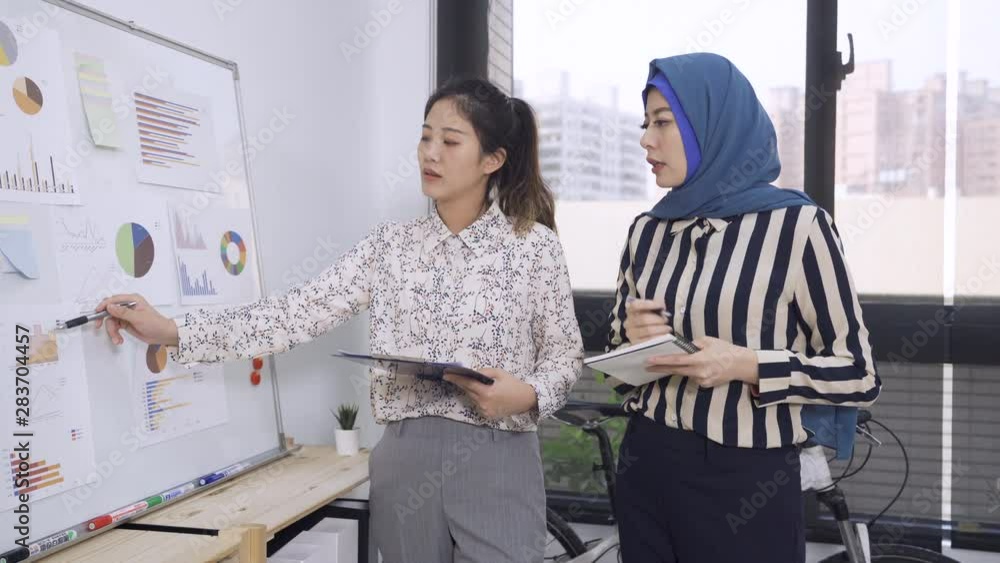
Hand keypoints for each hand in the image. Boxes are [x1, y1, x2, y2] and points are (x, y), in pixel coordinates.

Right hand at [93, 294, 178, 346]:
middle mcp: (128, 306)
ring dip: (112, 331)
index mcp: (133, 300)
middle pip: (109, 310)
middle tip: (98, 326)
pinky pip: (114, 327)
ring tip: (117, 339)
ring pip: (111, 321)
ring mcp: (126, 315)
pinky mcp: (125, 323)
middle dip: (104, 320)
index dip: (104, 305)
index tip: (97, 312)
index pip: (113, 299)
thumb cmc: (156, 323)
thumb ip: (123, 312)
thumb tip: (110, 306)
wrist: (162, 335)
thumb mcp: (138, 318)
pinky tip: (119, 339)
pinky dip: (115, 334)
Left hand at [443, 368, 537, 418]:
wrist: (525, 399)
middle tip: (451, 375)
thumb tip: (471, 372)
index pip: (467, 384)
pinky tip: (480, 392)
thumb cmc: (513, 384)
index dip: (456, 378)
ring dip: (470, 390)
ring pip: (472, 398)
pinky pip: (478, 404)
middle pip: (468, 391)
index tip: (446, 374)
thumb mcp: (499, 373)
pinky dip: (477, 397)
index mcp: (487, 392)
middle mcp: (484, 403)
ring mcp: (485, 411)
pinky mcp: (487, 415)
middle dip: (461, 383)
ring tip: (467, 382)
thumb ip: (484, 372)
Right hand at [622, 298, 671, 343]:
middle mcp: (628, 322)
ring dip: (661, 329)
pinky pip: (650, 341)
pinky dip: (659, 337)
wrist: (645, 337)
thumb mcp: (651, 311)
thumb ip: (656, 306)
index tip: (662, 306)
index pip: (636, 305)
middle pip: (644, 319)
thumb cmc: (650, 321)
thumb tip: (662, 305)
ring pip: (648, 330)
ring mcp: (631, 334)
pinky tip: (665, 336)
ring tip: (667, 328)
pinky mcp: (636, 344)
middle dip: (658, 319)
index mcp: (630, 311)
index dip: (649, 304)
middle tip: (666, 320)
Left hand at [645, 336, 759, 388]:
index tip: (650, 360)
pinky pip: (693, 378)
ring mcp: (702, 381)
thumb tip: (681, 347)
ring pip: (684, 374)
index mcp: (699, 359)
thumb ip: (693, 344)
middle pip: (675, 370)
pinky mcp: (705, 385)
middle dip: (660, 368)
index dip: (662, 361)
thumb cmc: (725, 350)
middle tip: (647, 366)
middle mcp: (699, 372)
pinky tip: (699, 367)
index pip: (676, 361)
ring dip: (678, 369)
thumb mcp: (708, 341)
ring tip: (672, 363)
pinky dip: (692, 372)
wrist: (741, 365)